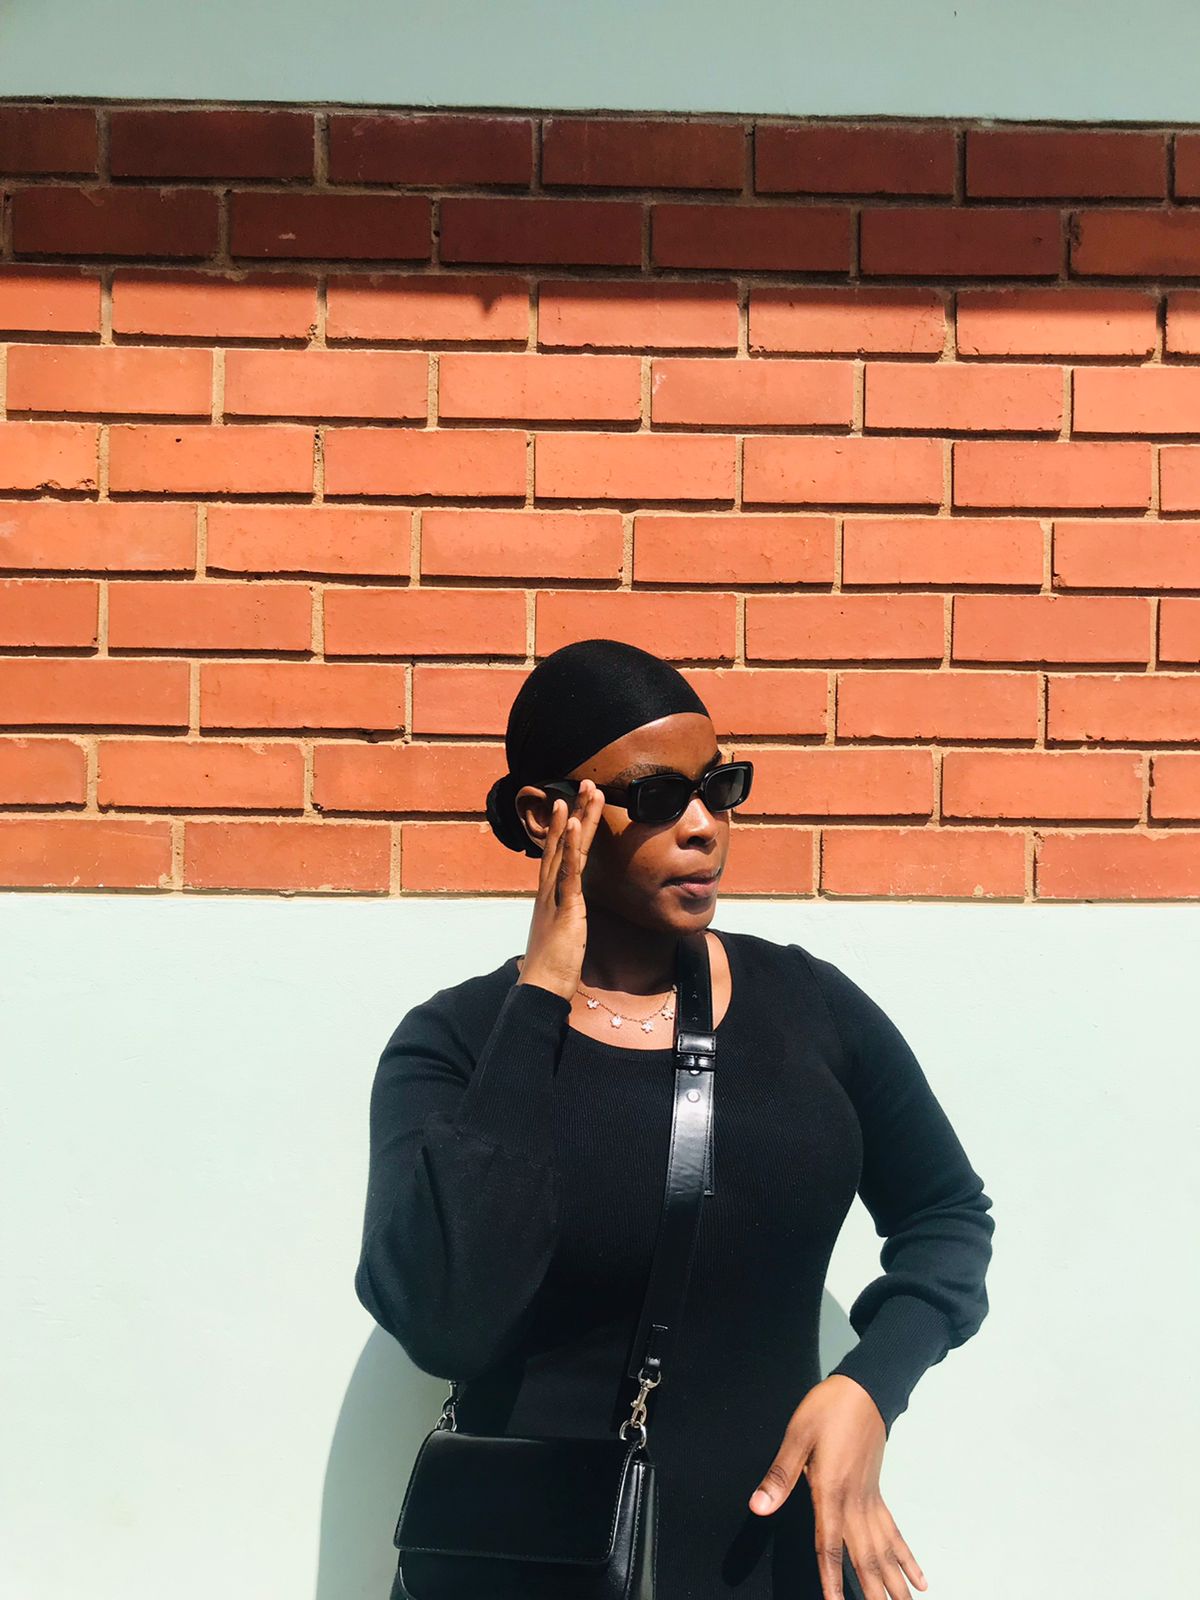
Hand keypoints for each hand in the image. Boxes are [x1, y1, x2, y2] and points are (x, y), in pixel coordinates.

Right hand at [516, 778, 605, 1003]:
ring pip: (567, 848)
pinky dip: (570, 844)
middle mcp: (547, 889)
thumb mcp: (558, 938)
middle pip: (561, 842)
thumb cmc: (549, 969)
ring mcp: (554, 894)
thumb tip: (558, 925)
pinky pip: (568, 869)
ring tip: (585, 790)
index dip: (565, 828)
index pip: (558, 854)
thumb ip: (558, 925)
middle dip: (574, 812)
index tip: (572, 805)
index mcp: (548, 896)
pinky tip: (573, 823)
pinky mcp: (564, 904)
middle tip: (585, 783)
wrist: (541, 988)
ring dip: (576, 817)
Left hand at [747, 1375, 927, 1599]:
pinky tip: (918, 1577)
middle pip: (864, 1556)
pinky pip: (894, 1532)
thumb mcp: (796, 1436)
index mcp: (831, 1491)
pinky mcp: (877, 1493)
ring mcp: (870, 1500)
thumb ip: (780, 1475)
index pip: (828, 1543)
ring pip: (883, 1550)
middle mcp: (854, 1502)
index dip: (831, 1577)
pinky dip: (905, 1557)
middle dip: (873, 1591)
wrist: (864, 1389)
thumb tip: (759, 1506)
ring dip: (894, 1582)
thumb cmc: (827, 1410)